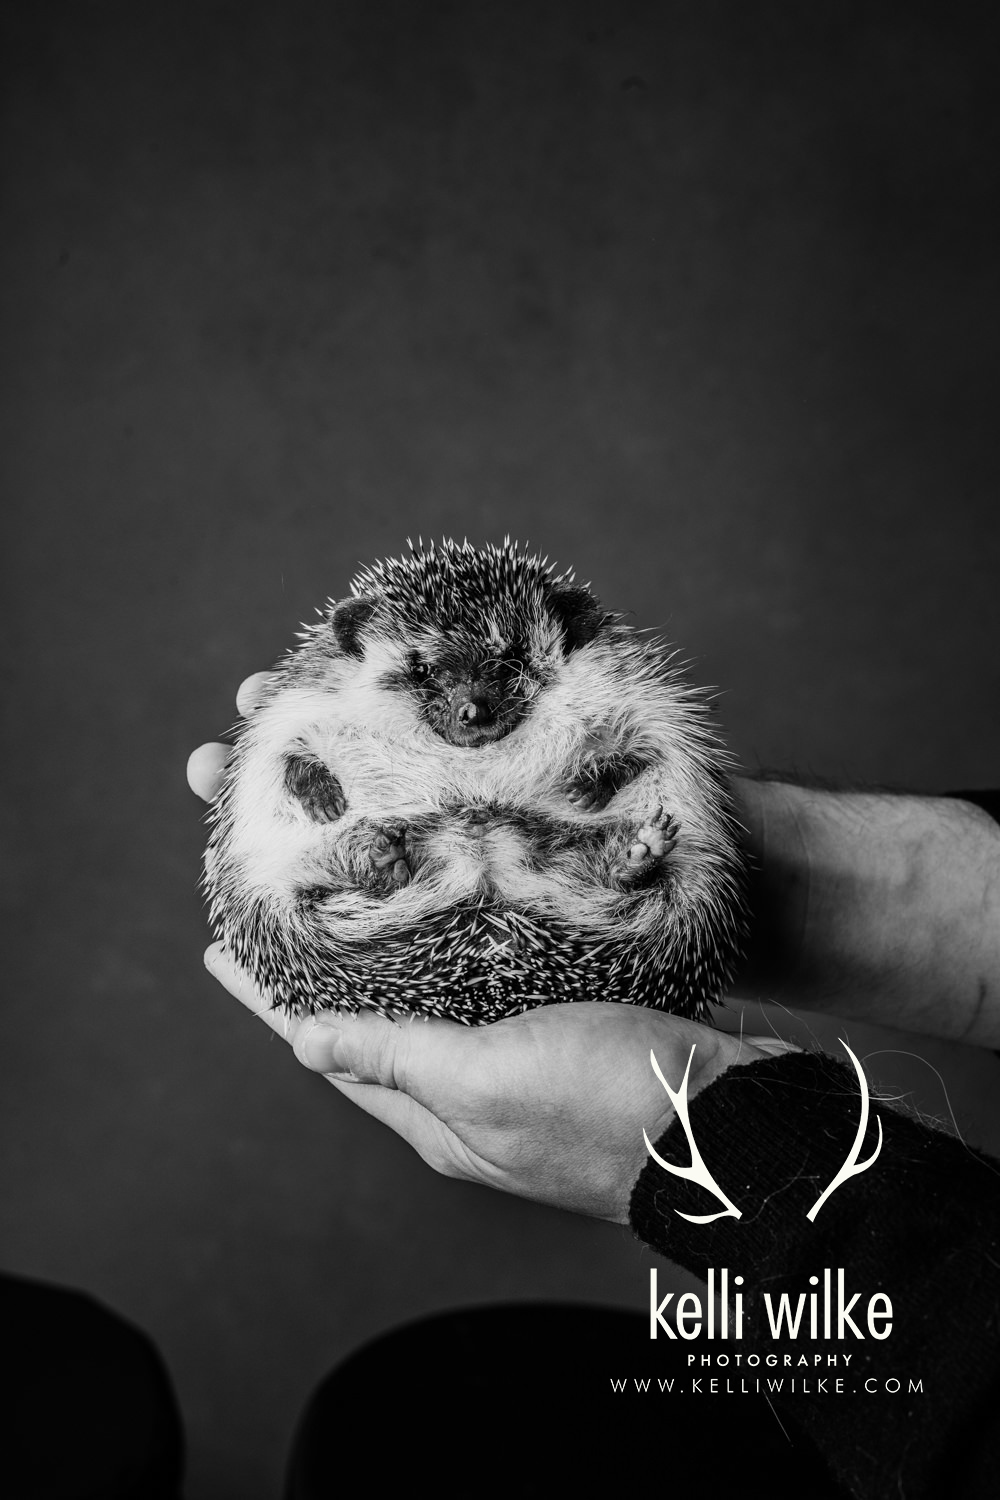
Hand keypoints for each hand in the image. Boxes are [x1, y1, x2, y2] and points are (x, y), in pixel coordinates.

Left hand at [188, 674, 784, 1222]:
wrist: (745, 1121)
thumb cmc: (617, 1106)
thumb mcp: (493, 1080)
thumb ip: (400, 1059)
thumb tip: (303, 1043)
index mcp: (443, 1117)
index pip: (332, 1050)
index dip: (273, 1000)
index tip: (221, 949)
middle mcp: (477, 1093)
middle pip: (379, 1021)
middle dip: (329, 965)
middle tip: (288, 900)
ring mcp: (531, 1063)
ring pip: (443, 998)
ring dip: (401, 948)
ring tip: (364, 890)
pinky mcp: (580, 1029)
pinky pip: (504, 982)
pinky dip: (475, 942)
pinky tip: (474, 902)